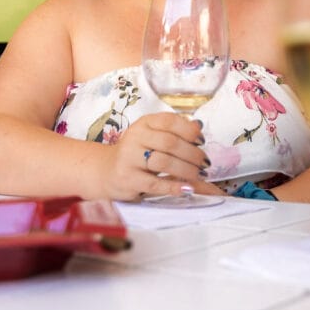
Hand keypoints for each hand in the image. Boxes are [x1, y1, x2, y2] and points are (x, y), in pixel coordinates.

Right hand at [96, 112, 210, 200]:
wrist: (105, 171)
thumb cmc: (136, 153)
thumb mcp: (152, 136)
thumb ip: (174, 132)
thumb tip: (199, 128)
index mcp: (144, 123)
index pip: (169, 121)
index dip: (189, 130)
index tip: (202, 141)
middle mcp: (135, 137)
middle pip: (170, 143)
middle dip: (193, 154)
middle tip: (204, 163)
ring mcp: (129, 158)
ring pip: (164, 162)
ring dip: (187, 170)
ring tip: (198, 175)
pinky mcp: (128, 179)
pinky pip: (155, 184)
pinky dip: (174, 187)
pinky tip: (187, 189)